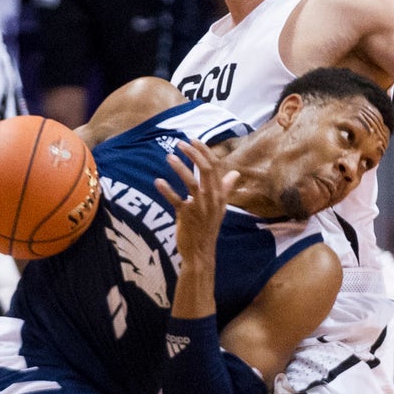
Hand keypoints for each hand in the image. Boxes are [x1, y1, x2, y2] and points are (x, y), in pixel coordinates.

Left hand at [154, 139, 239, 263]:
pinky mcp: (186, 216)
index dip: (204, 151)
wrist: (201, 252)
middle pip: (205, 170)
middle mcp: (211, 199)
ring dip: (179, 168)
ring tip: (168, 157)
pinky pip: (176, 200)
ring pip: (190, 182)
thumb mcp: (220, 208)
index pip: (214, 166)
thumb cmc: (208, 228)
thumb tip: (235, 173)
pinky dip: (167, 190)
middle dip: (193, 154)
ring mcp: (199, 207)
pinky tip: (158, 181)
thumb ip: (225, 188)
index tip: (193, 140)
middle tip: (180, 143)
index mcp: (219, 194)